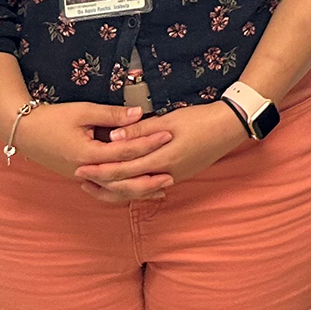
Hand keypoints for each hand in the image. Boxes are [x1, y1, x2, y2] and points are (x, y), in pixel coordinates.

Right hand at [4, 102, 170, 193]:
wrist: (23, 132)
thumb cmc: (52, 118)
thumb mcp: (82, 111)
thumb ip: (112, 115)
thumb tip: (139, 113)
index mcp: (87, 154)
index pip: (124, 152)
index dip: (148, 143)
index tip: (168, 135)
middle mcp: (86, 171)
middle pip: (122, 179)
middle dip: (148, 178)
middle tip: (172, 174)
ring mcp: (82, 177)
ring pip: (115, 189)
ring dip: (138, 189)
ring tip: (161, 188)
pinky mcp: (80, 177)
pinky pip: (106, 188)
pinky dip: (123, 189)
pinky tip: (139, 189)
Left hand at [72, 100, 249, 202]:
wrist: (230, 127)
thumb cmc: (200, 119)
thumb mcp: (169, 120)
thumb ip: (139, 131)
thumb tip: (112, 137)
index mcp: (162, 159)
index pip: (123, 170)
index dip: (100, 170)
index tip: (80, 168)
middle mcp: (166, 173)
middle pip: (127, 185)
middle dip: (102, 183)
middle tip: (81, 180)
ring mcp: (175, 177)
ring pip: (138, 190)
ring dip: (116, 189)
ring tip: (97, 185)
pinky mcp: (180, 175)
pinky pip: (150, 187)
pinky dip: (133, 187)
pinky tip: (124, 184)